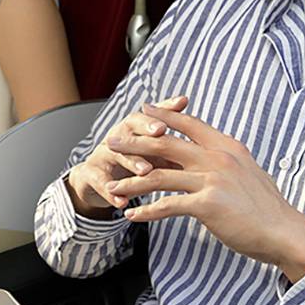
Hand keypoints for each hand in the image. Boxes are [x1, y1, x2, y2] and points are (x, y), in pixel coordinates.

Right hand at [65, 96, 190, 216]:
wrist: (99, 180)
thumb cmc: (135, 163)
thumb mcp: (157, 153)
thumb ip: (178, 142)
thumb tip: (211, 137)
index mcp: (137, 127)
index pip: (153, 112)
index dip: (167, 108)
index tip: (183, 103)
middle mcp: (120, 135)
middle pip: (132, 125)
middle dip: (146, 127)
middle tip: (161, 131)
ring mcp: (104, 153)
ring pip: (117, 153)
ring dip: (132, 161)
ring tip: (146, 171)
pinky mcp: (92, 174)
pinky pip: (101, 182)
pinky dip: (111, 193)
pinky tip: (122, 202)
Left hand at [105, 101, 304, 281]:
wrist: (284, 232)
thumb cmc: (266, 207)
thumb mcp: (247, 171)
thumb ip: (226, 159)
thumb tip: (211, 152)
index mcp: (227, 146)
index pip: (189, 123)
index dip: (163, 115)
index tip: (143, 110)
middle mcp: (217, 157)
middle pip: (165, 143)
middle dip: (134, 142)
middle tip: (113, 142)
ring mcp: (212, 179)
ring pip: (159, 174)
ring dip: (131, 181)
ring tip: (113, 187)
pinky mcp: (207, 204)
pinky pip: (167, 205)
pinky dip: (146, 210)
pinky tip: (133, 215)